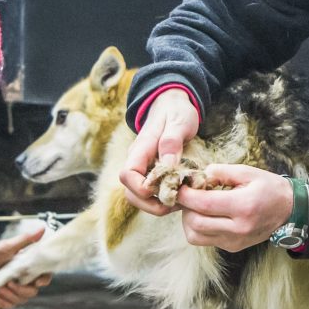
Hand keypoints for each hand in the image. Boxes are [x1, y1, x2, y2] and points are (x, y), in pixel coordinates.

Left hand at [0, 225, 51, 308]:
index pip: (43, 275)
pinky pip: (12, 305)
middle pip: (33, 291)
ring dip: (11, 296)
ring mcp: (13, 288)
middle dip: (21, 290)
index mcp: (26, 266)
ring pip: (22, 299)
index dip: (44, 280)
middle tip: (9, 284)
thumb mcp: (8, 246)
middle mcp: (22, 278)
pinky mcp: (5, 296)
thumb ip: (26, 240)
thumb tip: (42, 229)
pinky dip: (6, 304)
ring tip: (0, 289)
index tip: (37, 281)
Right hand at [119, 89, 200, 215]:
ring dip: (157, 206)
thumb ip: (172, 143)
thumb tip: (166, 166)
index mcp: (141, 148)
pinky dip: (162, 201)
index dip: (141, 189)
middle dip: (150, 205)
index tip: (164, 191)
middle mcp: (137, 161)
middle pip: (130, 193)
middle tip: (176, 203)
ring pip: (138, 197)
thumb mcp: (179, 122)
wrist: (173, 103)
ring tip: (180, 202)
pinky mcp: (151, 173)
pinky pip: (150, 194)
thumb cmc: (176, 111)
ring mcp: (143, 168)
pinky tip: (180, 196)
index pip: (127, 175)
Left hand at [175, 165, 294, 250]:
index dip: (186, 195)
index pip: (204, 204)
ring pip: (195, 236)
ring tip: (196, 206)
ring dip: (188, 220)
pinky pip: (205, 240)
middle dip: (185, 208)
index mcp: (244, 206)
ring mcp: (234, 241)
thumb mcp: (248, 172)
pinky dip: (198, 227)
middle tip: (188, 195)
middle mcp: (239, 228)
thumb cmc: (269, 188)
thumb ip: (221, 171)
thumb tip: (198, 175)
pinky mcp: (232, 247)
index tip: (180, 186)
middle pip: (195, 223)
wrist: (289, 211)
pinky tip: (206, 215)